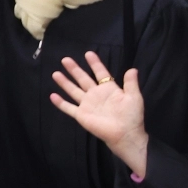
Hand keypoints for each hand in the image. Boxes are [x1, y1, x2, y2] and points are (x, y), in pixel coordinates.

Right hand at [50, 52, 148, 178]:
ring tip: (56, 73)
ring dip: (65, 82)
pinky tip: (52, 95)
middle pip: (83, 79)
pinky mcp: (81, 115)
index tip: (88, 53)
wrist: (125, 134)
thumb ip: (131, 83)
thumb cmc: (131, 116)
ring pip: (73, 91)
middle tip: (66, 59)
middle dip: (75, 69)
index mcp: (109, 89)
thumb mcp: (134, 97)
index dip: (95, 64)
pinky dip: (60, 103)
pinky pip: (69, 108)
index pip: (100, 73)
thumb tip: (133, 69)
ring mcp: (87, 105)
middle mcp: (96, 95)